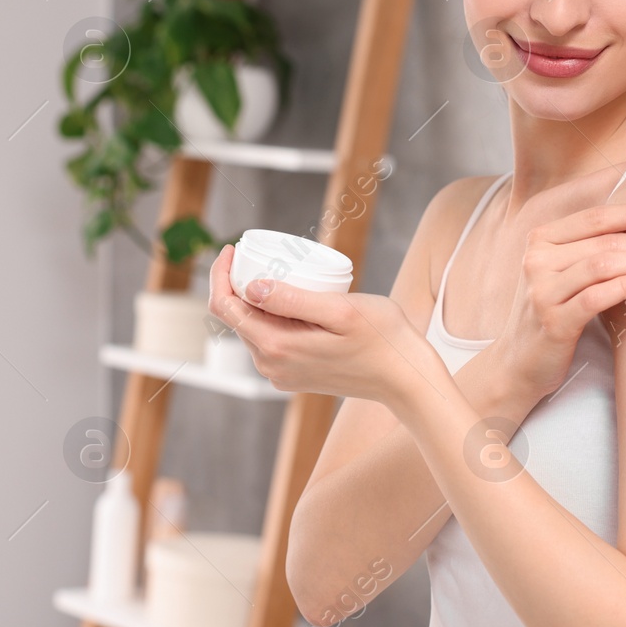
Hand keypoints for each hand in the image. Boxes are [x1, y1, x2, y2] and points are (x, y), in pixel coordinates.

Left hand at [206, 244, 444, 407]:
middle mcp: (271, 366)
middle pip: (235, 318)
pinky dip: (270, 316)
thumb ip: (293, 300)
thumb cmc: (382, 338)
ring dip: (254, 300)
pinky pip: (269, 340)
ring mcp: (280, 374)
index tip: (233, 249)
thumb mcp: (340, 310)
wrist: (404, 377)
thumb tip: (251, 287)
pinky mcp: (292, 375)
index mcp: (276, 347)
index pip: (225, 307)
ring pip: (251, 328)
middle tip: (253, 253)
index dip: (221, 274)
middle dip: (236, 283)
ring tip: (274, 271)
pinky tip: (289, 299)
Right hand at [490, 176, 625, 403]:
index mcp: (540, 239)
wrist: (520, 362)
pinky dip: (625, 286)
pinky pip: (595, 298)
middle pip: (603, 241)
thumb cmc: (552, 312)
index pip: (593, 217)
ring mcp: (542, 291)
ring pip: (601, 265)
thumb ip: (589, 249)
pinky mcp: (552, 321)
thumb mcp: (562, 273)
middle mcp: (536, 260)